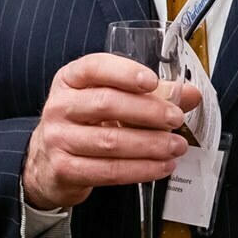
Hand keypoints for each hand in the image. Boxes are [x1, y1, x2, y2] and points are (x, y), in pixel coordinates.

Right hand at [22, 54, 202, 211]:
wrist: (47, 162)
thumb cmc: (84, 124)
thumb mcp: (109, 100)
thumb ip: (151, 94)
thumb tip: (189, 94)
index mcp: (70, 80)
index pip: (94, 67)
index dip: (124, 72)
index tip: (152, 81)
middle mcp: (60, 106)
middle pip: (106, 104)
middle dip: (148, 112)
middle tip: (175, 118)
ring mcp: (59, 139)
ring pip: (110, 141)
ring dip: (150, 145)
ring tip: (176, 146)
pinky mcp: (65, 169)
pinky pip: (108, 170)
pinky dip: (140, 170)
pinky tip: (161, 166)